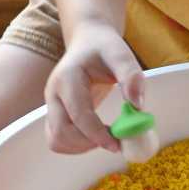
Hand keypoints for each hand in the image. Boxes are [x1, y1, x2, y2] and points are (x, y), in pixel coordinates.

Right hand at [44, 23, 144, 154]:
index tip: (118, 144)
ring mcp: (51, 105)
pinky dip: (76, 146)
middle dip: (89, 143)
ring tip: (106, 137)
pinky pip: (58, 140)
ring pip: (56, 140)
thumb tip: (138, 106)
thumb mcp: (120, 54)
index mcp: (67, 78)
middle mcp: (53, 93)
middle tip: (115, 141)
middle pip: (61, 132)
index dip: (98, 134)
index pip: (78, 115)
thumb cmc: (104, 48)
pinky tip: (96, 136)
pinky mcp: (54, 114)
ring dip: (81, 147)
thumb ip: (131, 76)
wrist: (88, 42)